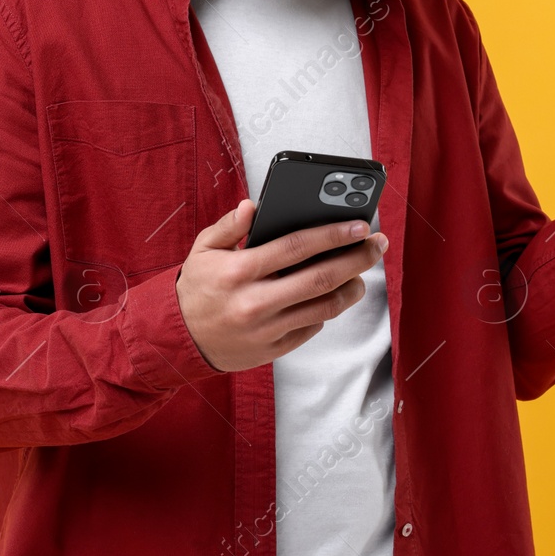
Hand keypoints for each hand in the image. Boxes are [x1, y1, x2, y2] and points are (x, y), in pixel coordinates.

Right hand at [175, 199, 387, 372]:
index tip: (359, 225)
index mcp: (239, 270)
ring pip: (324, 307)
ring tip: (361, 274)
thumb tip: (253, 206)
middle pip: (321, 278)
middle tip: (376, 245)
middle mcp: (255, 301)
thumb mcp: (203, 249)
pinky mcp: (273, 349)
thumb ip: (229, 226)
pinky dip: (328, 310)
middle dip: (356, 259)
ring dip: (352, 288)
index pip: (297, 247)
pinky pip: (312, 328)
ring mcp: (266, 329)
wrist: (178, 338)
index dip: (333, 234)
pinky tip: (333, 295)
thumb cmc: (196, 287)